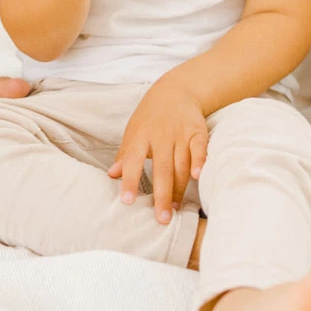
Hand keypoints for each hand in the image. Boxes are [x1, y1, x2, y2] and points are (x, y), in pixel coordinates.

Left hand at [110, 78, 208, 222]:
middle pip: (161, 168)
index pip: (132, 160)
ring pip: (180, 165)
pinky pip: (199, 148)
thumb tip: (111, 175)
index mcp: (140, 136)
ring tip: (175, 210)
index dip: (129, 181)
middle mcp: (160, 135)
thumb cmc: (149, 118)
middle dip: (161, 195)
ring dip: (179, 189)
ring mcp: (179, 133)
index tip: (127, 202)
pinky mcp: (197, 132)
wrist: (174, 91)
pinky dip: (199, 162)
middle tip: (161, 219)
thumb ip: (124, 154)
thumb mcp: (133, 132)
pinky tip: (198, 177)